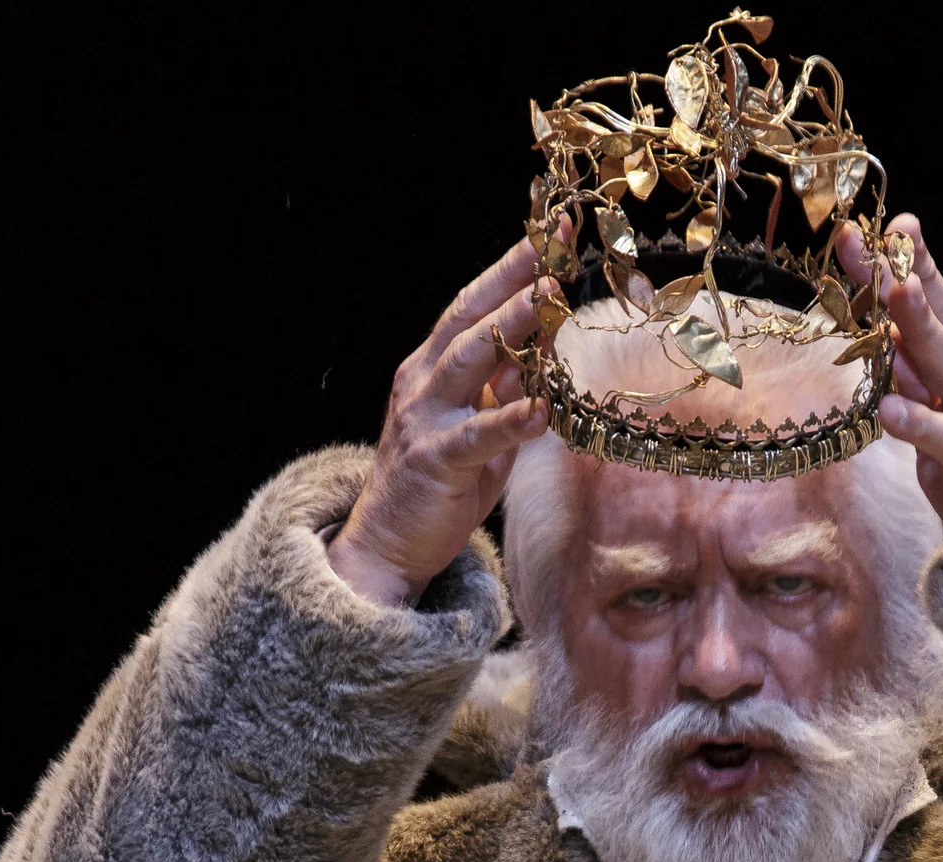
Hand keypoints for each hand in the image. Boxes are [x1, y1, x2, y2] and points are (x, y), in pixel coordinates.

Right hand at [325, 233, 560, 607]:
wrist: (388, 542)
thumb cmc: (439, 483)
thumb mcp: (479, 424)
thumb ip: (505, 386)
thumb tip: (545, 345)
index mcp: (431, 367)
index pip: (472, 306)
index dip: (510, 270)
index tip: (551, 238)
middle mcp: (422, 381)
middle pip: (468, 317)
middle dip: (513, 278)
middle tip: (555, 247)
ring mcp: (425, 418)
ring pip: (467, 360)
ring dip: (510, 327)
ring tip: (549, 301)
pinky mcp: (436, 460)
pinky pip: (478, 435)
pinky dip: (511, 420)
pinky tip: (543, 410)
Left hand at [837, 214, 942, 558]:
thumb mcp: (942, 421)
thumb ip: (917, 385)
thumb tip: (883, 342)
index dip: (922, 267)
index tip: (894, 226)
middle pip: (942, 328)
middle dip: (905, 283)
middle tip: (874, 244)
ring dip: (920, 331)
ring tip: (893, 295)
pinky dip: (918, 425)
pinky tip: (887, 409)